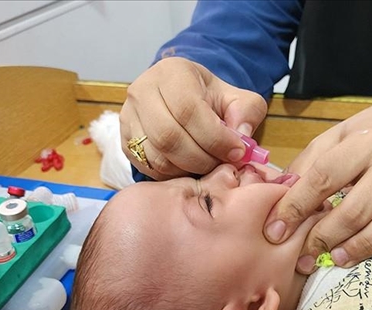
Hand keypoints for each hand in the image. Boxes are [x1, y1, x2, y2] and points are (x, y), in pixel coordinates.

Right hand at [120, 57, 267, 179]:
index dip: (214, 137)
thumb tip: (242, 137)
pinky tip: (189, 168)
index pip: (188, 110)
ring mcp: (129, 117)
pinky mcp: (125, 141)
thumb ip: (247, 113)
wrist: (180, 98)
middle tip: (222, 164)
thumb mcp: (236, 97)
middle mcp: (142, 91)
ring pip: (157, 155)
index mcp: (171, 73)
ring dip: (188, 169)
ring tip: (207, 166)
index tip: (236, 152)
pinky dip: (172, 174)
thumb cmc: (209, 98)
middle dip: (202, 158)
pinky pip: (148, 166)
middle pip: (169, 136)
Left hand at [263, 92, 371, 272]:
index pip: (325, 176)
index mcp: (365, 139)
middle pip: (360, 205)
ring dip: (368, 244)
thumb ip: (310, 163)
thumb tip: (279, 197)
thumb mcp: (339, 134)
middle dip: (327, 236)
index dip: (297, 206)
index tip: (275, 232)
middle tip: (305, 258)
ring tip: (341, 260)